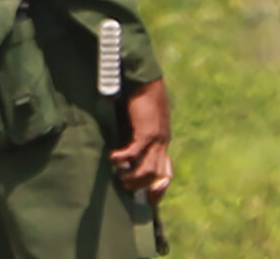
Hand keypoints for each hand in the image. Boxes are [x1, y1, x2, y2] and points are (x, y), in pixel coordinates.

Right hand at [112, 77, 172, 201]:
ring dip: (134, 177)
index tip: (150, 200)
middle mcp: (162, 143)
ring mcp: (157, 139)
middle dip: (144, 187)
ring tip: (119, 176)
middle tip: (126, 188)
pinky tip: (112, 158)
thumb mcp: (140, 120)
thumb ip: (135, 132)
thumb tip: (122, 142)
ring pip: (149, 169)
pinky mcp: (147, 131)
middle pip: (160, 176)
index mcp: (161, 141)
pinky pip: (136, 152)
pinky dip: (123, 158)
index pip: (167, 171)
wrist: (146, 81)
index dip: (160, 187)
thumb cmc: (140, 97)